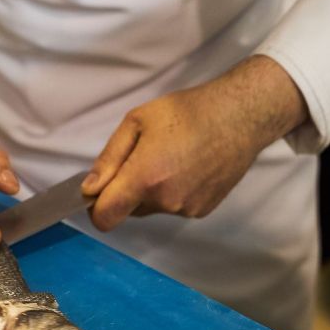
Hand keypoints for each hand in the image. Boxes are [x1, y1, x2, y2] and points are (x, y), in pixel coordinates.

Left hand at [81, 55, 308, 229]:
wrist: (241, 116)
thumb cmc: (187, 112)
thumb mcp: (137, 121)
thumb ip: (109, 159)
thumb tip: (88, 190)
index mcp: (144, 178)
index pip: (105, 218)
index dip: (96, 210)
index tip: (98, 194)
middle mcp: (164, 200)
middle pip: (128, 210)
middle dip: (127, 192)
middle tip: (144, 159)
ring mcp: (185, 209)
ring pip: (151, 208)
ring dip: (151, 192)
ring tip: (171, 160)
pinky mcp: (201, 211)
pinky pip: (173, 207)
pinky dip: (173, 193)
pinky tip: (188, 168)